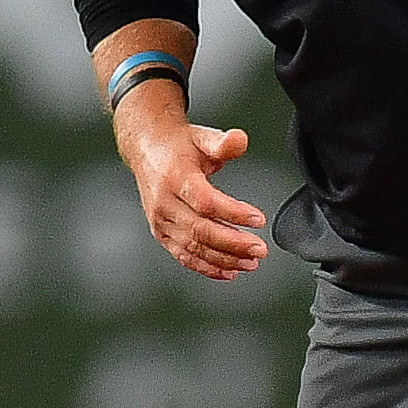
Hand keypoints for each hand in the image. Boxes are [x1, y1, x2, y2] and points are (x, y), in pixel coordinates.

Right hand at [119, 113, 270, 279]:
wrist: (147, 150)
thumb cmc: (179, 146)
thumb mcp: (203, 136)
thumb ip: (223, 142)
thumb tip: (239, 140)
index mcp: (175, 177)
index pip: (206, 202)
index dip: (233, 213)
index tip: (258, 219)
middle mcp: (164, 202)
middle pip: (200, 231)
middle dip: (233, 244)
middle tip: (260, 249)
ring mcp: (161, 221)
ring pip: (193, 248)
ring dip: (224, 260)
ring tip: (250, 263)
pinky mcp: (161, 233)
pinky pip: (184, 256)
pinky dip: (207, 267)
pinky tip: (229, 271)